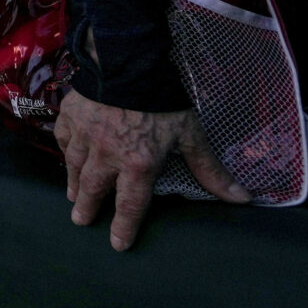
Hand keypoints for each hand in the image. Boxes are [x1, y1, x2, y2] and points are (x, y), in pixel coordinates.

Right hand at [56, 92, 249, 250]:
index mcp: (138, 165)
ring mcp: (85, 136)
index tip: (118, 245)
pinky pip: (64, 139)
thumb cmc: (162, 100)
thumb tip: (243, 198)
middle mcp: (107, 156)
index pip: (130, 206)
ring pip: (74, 167)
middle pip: (93, 190)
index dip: (124, 228)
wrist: (127, 62)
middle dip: (86, 208)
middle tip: (80, 220)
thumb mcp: (190, 134)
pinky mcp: (71, 117)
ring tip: (71, 195)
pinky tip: (67, 155)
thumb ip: (210, 169)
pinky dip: (65, 149)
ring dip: (73, 184)